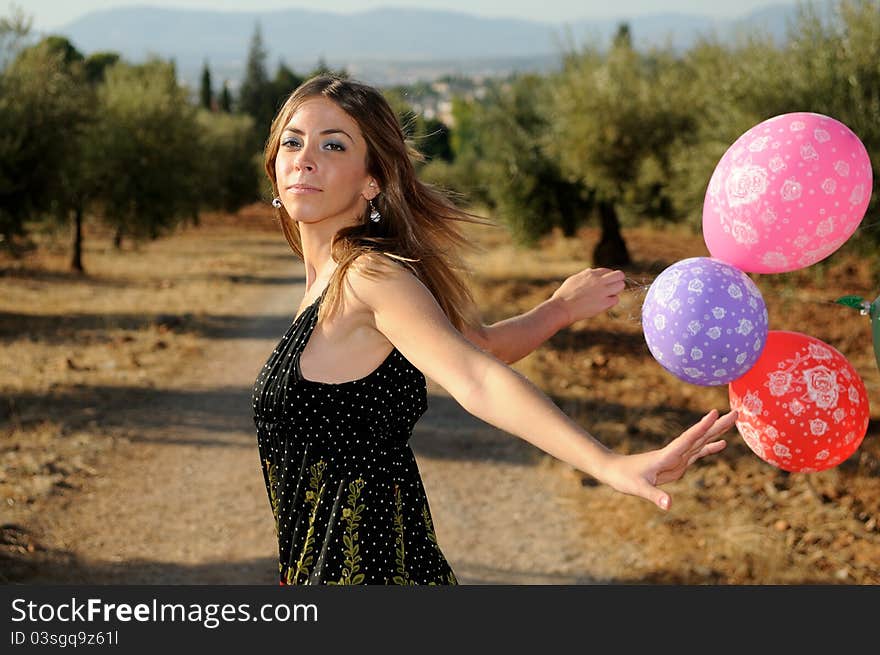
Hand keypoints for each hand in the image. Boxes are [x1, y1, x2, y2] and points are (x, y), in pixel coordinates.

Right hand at [549, 267, 625, 326]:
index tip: (604, 284)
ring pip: (621, 286)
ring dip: (616, 291)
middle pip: (619, 275)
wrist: (562, 308)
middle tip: (611, 288)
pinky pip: (616, 300)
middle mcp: (599, 280)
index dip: (608, 278)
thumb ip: (584, 275)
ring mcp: (602, 291)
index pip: (608, 271)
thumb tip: (590, 271)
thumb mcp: (574, 279)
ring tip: (607, 296)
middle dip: (617, 281)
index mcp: (591, 274)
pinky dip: (611, 302)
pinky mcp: (604, 303)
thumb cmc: (564, 295)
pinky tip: (603, 304)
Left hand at [600, 409, 737, 510]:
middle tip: (736, 412)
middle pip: (699, 437)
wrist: (614, 471)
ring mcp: (676, 457)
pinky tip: (722, 443)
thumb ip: (654, 496)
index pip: (687, 440)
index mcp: (666, 455)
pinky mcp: (676, 463)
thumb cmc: (624, 478)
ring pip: (700, 442)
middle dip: (717, 425)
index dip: (701, 428)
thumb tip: (669, 505)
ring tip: (733, 420)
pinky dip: (710, 448)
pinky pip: (697, 453)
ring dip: (716, 431)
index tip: (714, 413)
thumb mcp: (639, 489)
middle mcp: (674, 453)